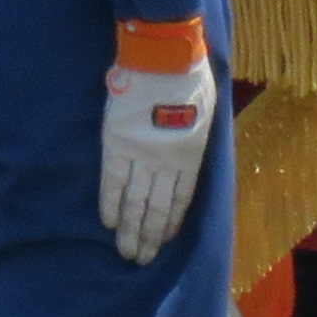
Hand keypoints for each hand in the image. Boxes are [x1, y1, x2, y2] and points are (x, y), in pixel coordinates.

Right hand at [99, 32, 214, 262]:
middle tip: (140, 259)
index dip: (170, 223)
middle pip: (156, 208)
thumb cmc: (190, 77)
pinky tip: (108, 222)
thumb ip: (197, 136)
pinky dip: (110, 204)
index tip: (163, 241)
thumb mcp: (208, 110)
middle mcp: (165, 163)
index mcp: (190, 155)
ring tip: (126, 252)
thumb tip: (191, 152)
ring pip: (134, 202)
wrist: (163, 56)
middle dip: (148, 236)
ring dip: (129, 230)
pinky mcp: (116, 145)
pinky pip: (112, 182)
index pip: (181, 200)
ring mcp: (139, 156)